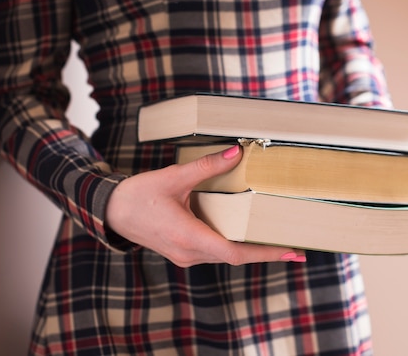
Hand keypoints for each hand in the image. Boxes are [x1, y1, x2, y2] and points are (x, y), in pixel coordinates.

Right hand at [106, 145, 305, 266]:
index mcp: (188, 236)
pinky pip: (214, 251)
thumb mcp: (174, 177)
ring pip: (225, 255)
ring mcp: (186, 255)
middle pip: (235, 256)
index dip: (265, 253)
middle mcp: (189, 252)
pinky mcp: (183, 252)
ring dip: (250, 250)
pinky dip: (233, 244)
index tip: (290, 252)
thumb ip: (206, 167)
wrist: (112, 212)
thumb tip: (236, 153)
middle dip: (265, 252)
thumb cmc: (139, 195)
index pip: (235, 252)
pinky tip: (246, 234)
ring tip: (276, 241)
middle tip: (295, 249)